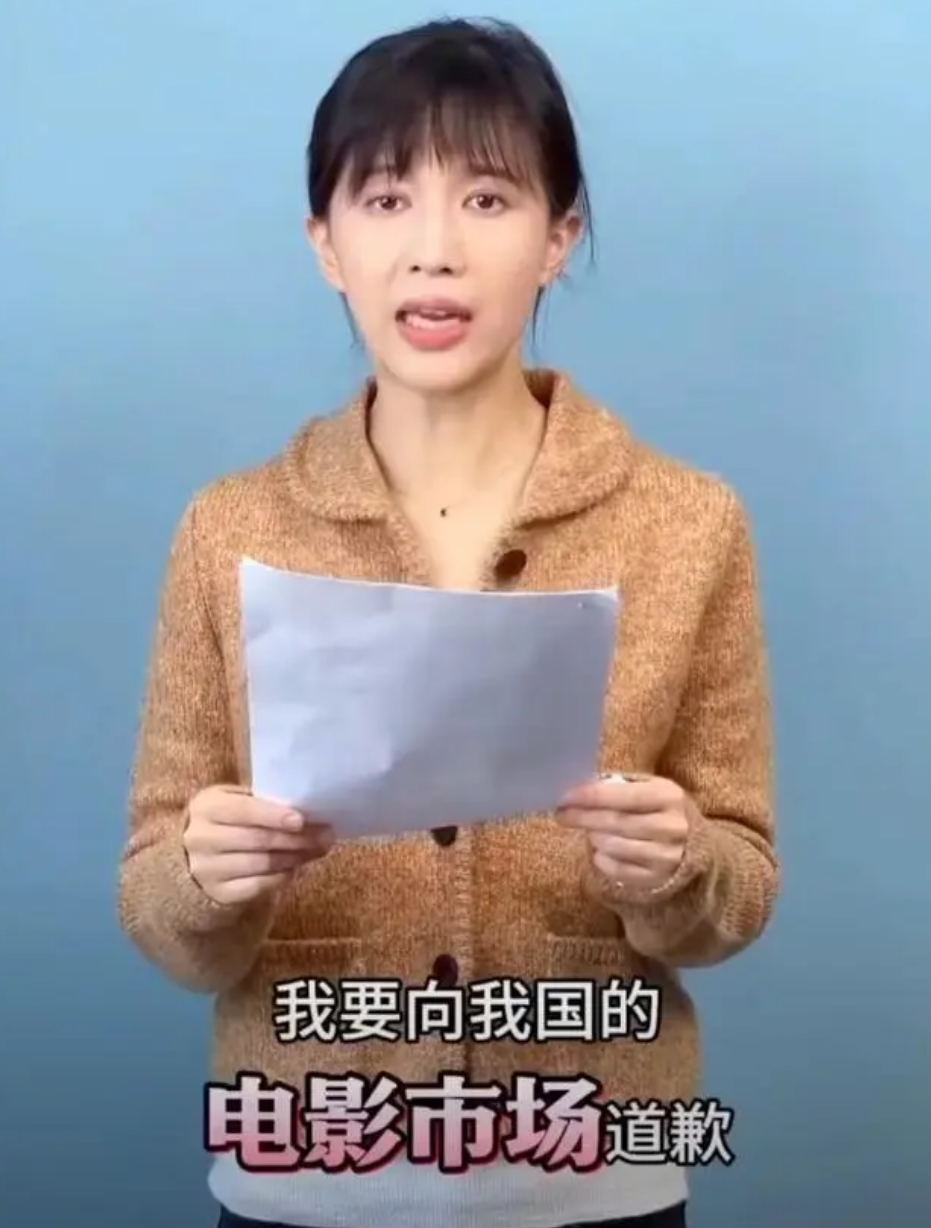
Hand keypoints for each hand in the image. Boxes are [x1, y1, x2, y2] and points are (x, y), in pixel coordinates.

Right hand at [183, 785, 333, 904]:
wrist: (195, 858)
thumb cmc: (227, 821)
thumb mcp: (234, 801)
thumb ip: (262, 801)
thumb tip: (306, 810)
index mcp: (206, 807)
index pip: (243, 810)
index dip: (273, 816)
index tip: (301, 820)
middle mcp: (200, 838)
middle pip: (257, 839)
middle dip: (296, 838)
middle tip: (325, 836)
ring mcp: (207, 869)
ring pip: (262, 864)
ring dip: (295, 857)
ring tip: (317, 850)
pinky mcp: (219, 893)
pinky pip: (258, 886)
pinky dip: (282, 876)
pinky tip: (297, 867)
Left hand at [557, 774, 693, 891]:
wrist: (694, 845)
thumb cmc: (660, 810)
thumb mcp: (649, 789)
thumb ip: (619, 786)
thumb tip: (580, 788)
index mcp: (669, 796)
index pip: (623, 796)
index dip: (590, 796)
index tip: (565, 796)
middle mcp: (671, 826)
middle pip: (615, 822)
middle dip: (583, 817)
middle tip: (562, 814)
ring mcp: (667, 856)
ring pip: (614, 847)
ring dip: (594, 837)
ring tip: (590, 830)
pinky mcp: (658, 879)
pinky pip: (617, 870)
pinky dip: (602, 859)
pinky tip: (601, 850)